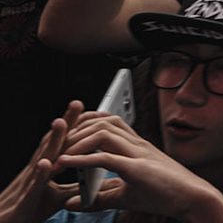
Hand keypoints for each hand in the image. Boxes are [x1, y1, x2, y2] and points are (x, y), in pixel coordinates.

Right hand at [0, 102, 82, 222]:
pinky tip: (47, 163)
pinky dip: (39, 175)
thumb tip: (108, 182)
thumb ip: (80, 188)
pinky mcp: (23, 204)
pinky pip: (32, 189)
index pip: (62, 144)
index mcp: (46, 169)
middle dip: (64, 124)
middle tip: (77, 104)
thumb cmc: (28, 210)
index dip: (74, 127)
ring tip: (62, 123)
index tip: (92, 111)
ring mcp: (27, 186)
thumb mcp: (59, 197)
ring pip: (40, 161)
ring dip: (51, 142)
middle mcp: (36, 173)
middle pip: (51, 145)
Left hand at [53, 111, 214, 219]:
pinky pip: (106, 158)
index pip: (109, 123)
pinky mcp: (138, 168)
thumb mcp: (126, 196)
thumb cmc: (166, 194)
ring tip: (60, 156)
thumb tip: (71, 202)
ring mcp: (139, 154)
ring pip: (103, 134)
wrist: (192, 198)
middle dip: (77, 131)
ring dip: (77, 143)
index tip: (68, 136)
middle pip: (103, 123)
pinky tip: (67, 163)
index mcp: (137, 147)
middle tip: (58, 146)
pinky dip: (83, 159)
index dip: (87, 124)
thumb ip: (99, 197)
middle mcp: (138, 145)